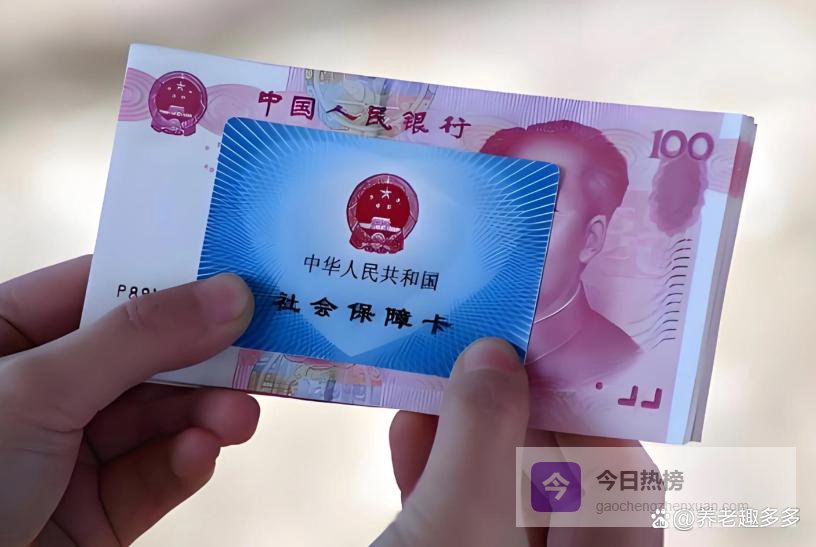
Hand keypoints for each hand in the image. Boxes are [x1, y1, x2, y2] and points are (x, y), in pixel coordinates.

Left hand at [0, 256, 258, 545]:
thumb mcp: (39, 389)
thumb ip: (138, 339)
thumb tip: (228, 294)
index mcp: (6, 338)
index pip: (100, 289)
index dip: (169, 278)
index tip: (236, 271)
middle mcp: (43, 391)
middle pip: (144, 356)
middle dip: (200, 357)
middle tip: (260, 344)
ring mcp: (72, 453)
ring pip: (159, 418)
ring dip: (205, 413)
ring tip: (240, 413)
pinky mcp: (98, 511)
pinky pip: (154, 475)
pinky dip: (184, 462)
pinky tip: (203, 451)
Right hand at [377, 337, 663, 545]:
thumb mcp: (462, 516)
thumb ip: (483, 430)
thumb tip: (494, 354)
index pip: (615, 455)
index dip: (577, 388)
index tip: (534, 336)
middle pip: (552, 463)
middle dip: (504, 402)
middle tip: (472, 343)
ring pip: (500, 485)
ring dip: (459, 433)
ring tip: (426, 378)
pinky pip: (462, 513)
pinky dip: (435, 474)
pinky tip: (406, 432)